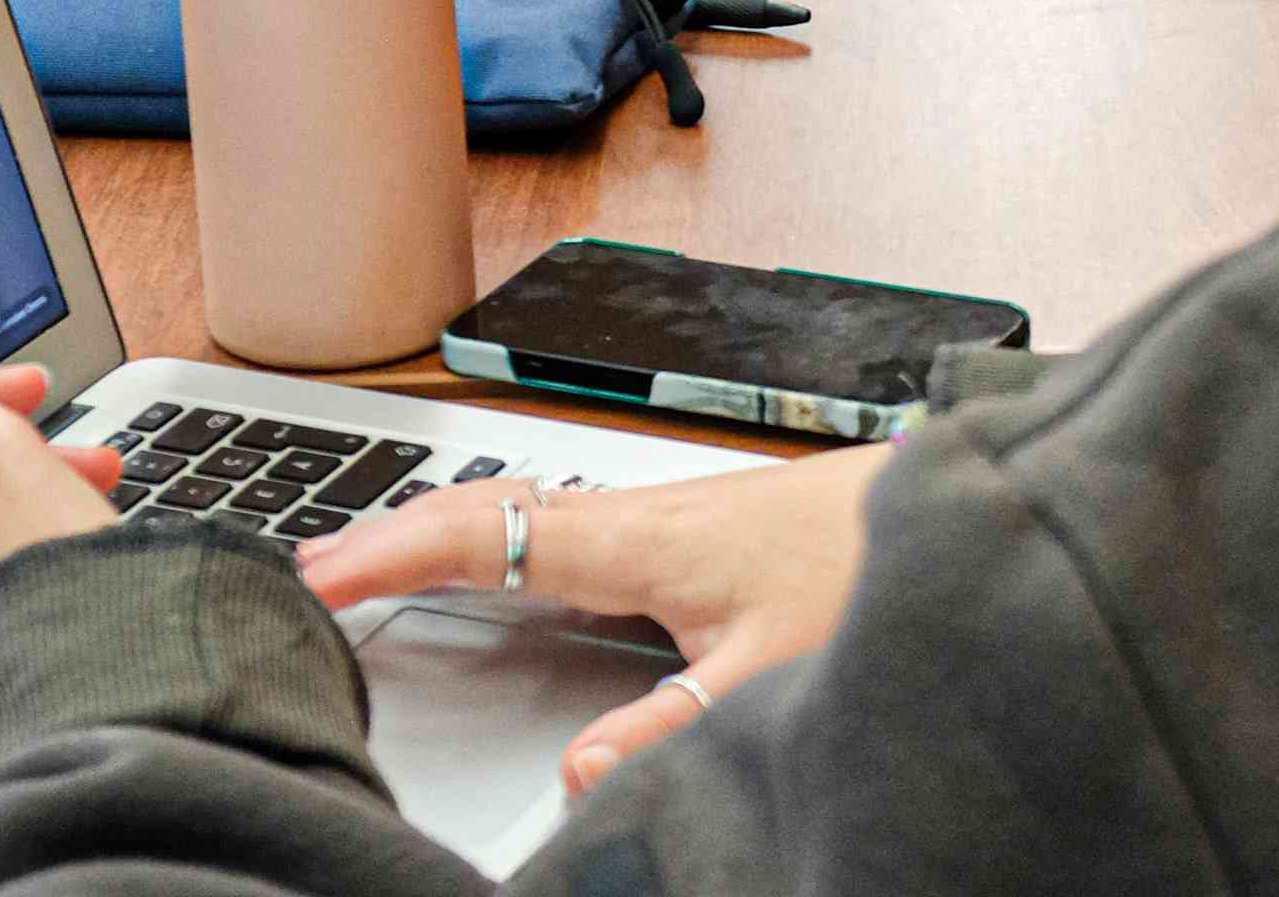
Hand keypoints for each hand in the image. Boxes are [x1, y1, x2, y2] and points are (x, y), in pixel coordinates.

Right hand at [299, 448, 889, 796]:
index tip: (315, 577)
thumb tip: (578, 776)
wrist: (971, 501)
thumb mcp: (778, 671)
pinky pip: (568, 525)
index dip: (392, 553)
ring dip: (445, 534)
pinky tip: (502, 565)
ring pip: (528, 514)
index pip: (488, 534)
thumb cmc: (885, 570)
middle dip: (392, 535)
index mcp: (646, 538)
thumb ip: (676, 727)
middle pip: (490, 513)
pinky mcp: (697, 531)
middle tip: (307, 569)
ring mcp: (668, 517)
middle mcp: (646, 515)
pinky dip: (505, 539)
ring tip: (373, 561)